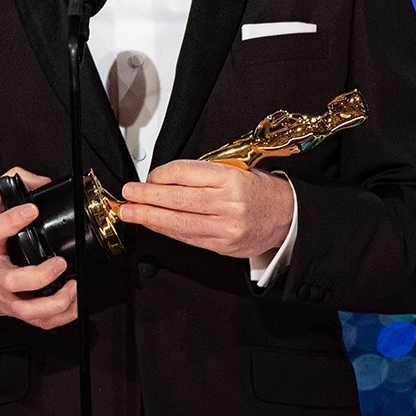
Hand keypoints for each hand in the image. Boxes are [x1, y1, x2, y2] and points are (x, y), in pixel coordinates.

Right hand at [0, 168, 77, 329]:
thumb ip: (8, 184)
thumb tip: (40, 182)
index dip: (13, 220)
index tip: (32, 209)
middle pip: (14, 281)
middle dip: (41, 275)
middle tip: (59, 263)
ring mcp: (4, 294)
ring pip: (28, 310)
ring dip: (54, 303)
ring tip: (72, 287)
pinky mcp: (13, 309)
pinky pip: (38, 321)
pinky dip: (59, 317)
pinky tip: (73, 303)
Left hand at [118, 161, 293, 258]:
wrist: (287, 217)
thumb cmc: (260, 190)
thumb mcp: (237, 169)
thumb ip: (203, 174)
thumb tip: (165, 179)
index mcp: (231, 178)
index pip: (186, 173)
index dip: (161, 175)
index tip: (148, 177)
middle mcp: (228, 203)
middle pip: (177, 199)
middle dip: (147, 197)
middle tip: (127, 194)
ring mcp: (225, 228)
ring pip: (179, 222)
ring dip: (149, 217)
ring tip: (130, 212)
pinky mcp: (222, 246)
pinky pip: (187, 237)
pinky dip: (166, 230)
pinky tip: (152, 224)